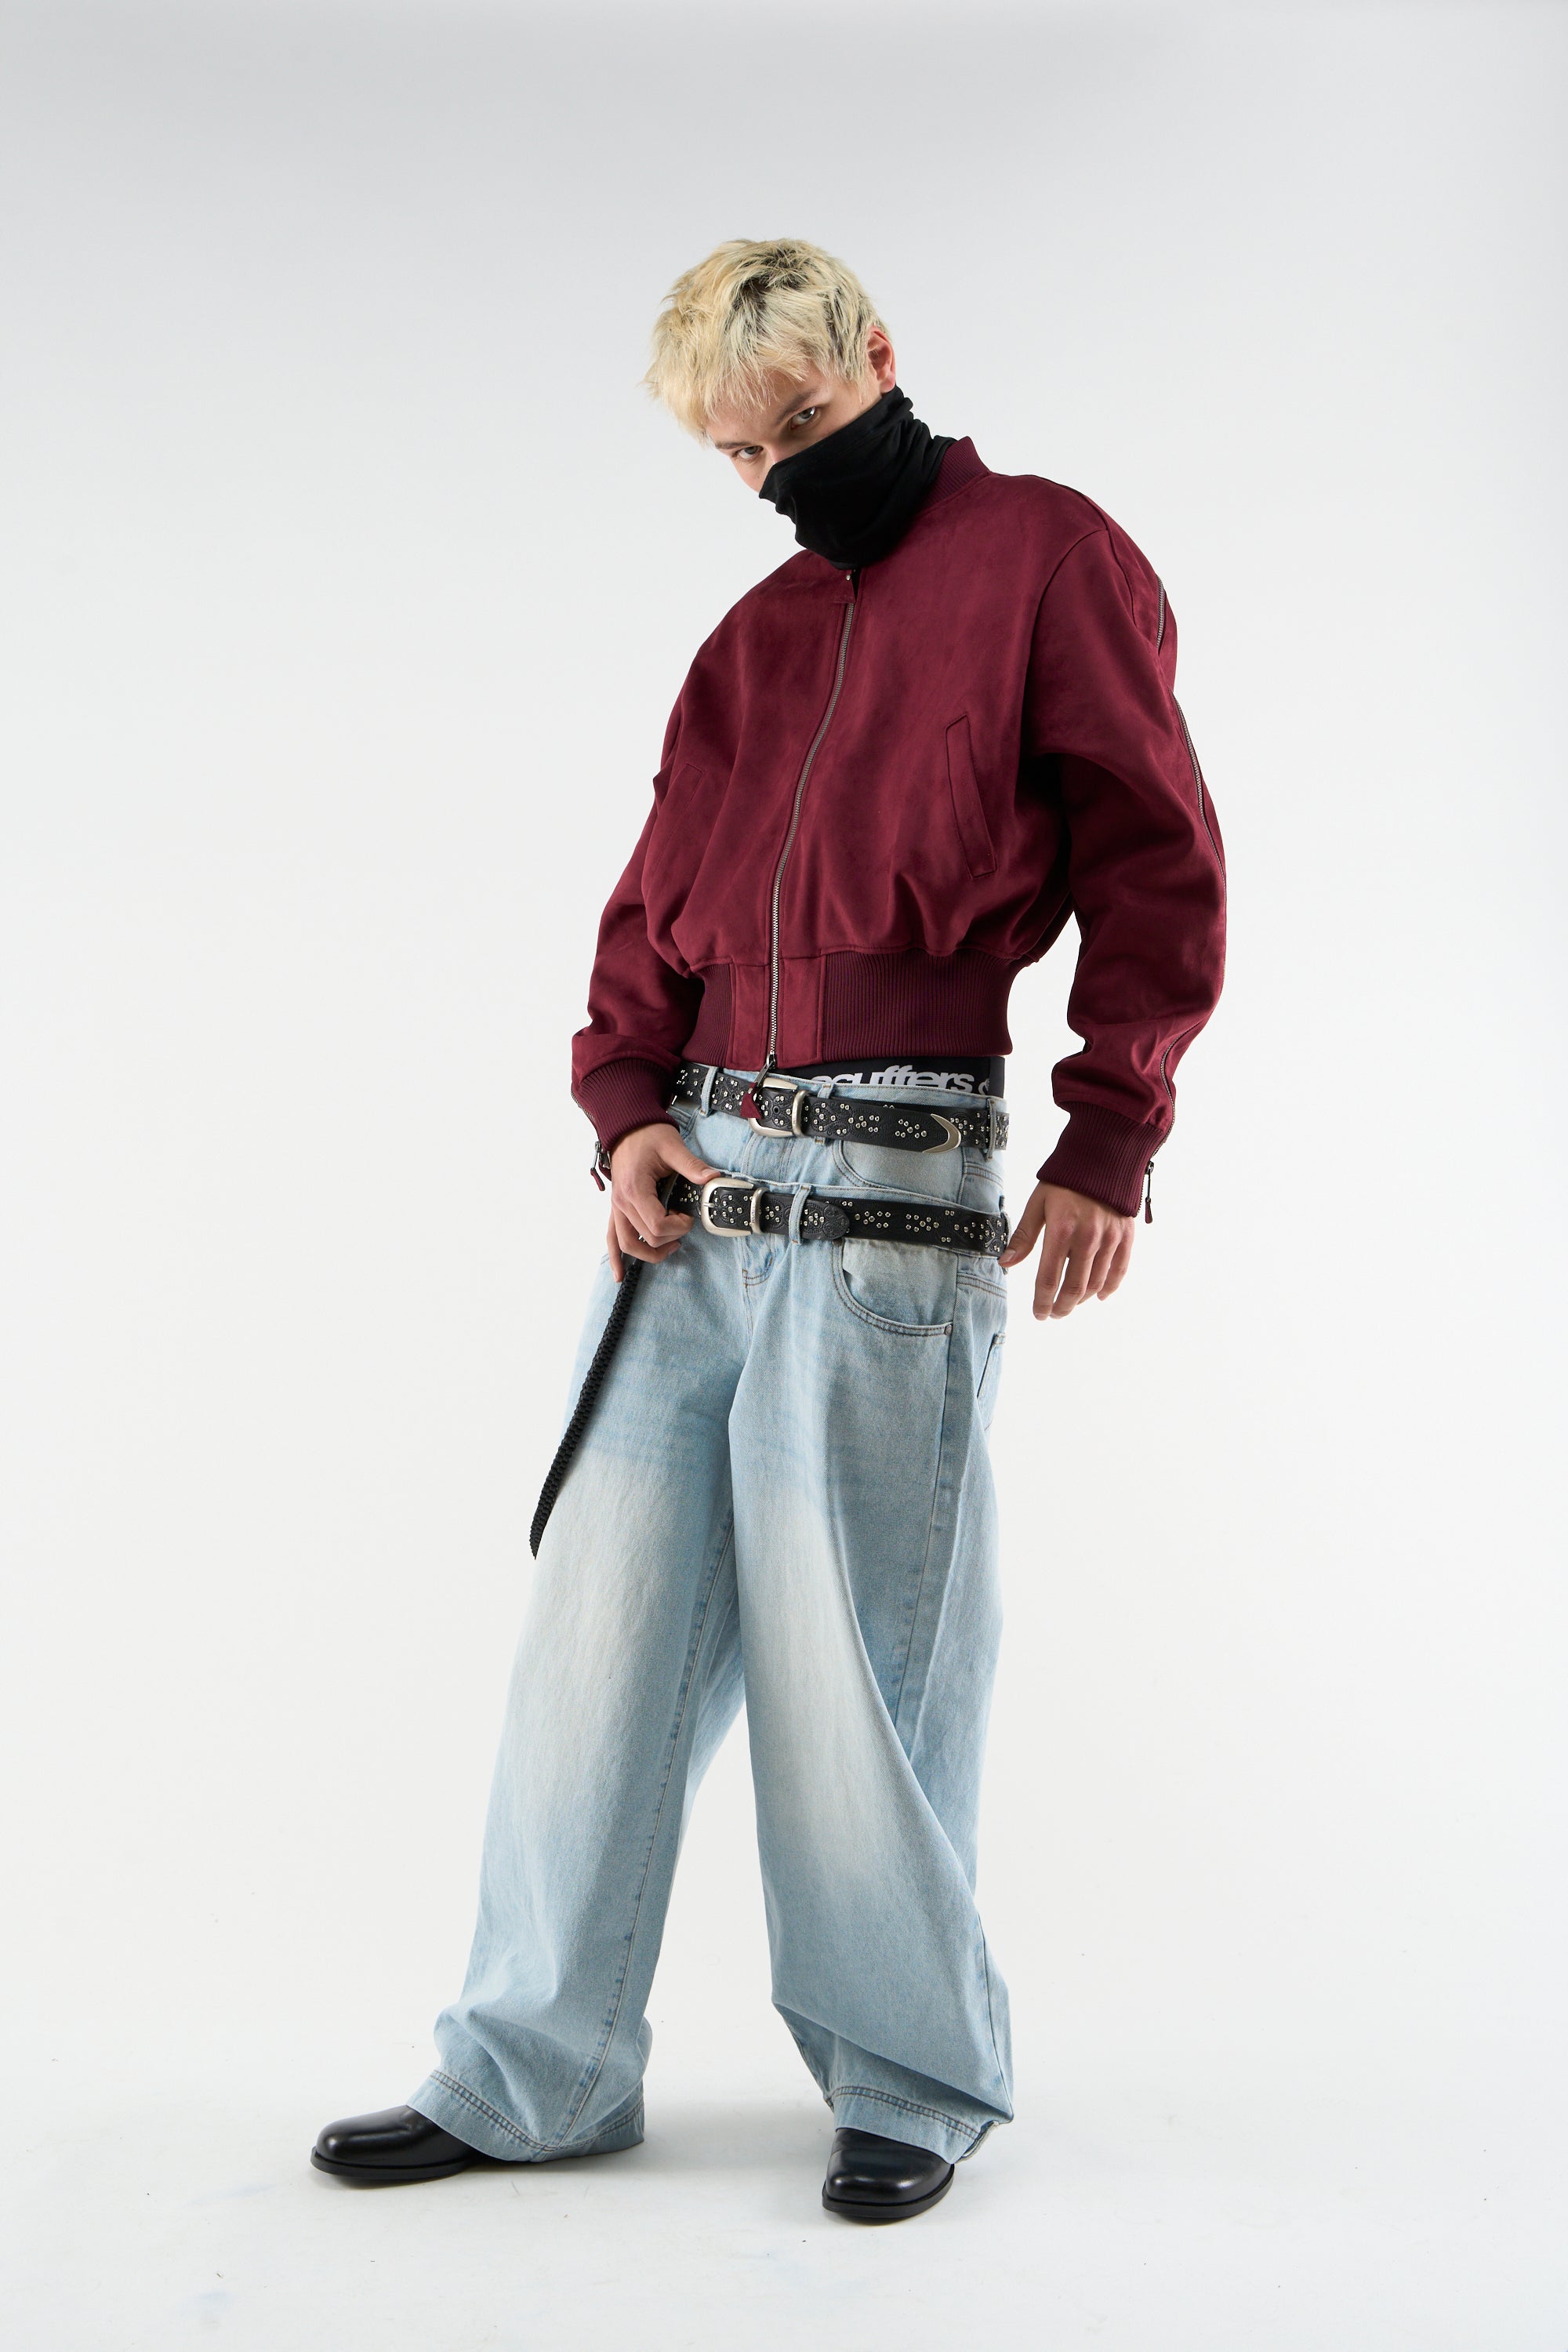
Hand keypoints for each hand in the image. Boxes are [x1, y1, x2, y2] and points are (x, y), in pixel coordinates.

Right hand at [606, 1122, 721, 1280]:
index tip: (689, 1216)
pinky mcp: (616, 1209)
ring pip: (627, 1244)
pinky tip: (619, 1275)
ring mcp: (616, 1208)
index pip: (657, 1225)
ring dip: (648, 1254)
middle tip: (684, 1224)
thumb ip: (692, 1165)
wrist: (627, 1126)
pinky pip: (611, 1238)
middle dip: (670, 1237)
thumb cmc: (648, 1135)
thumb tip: (713, 1178)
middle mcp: (621, 1203)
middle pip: (646, 1238)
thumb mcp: (672, 1147)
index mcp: (635, 1190)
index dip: (679, 1227)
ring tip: (669, 1250)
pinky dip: (615, 1258)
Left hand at [998, 1181, 1134, 1318]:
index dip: (1042, 1302)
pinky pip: (1119, 1270)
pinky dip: (1109, 1287)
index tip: (1038, 1313)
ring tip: (1071, 1303)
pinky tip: (1098, 1296)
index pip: (1048, 1279)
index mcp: (1061, 1230)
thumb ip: (1024, 1236)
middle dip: (1062, 1307)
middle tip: (1054, 1313)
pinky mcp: (1126, 1235)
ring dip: (1082, 1299)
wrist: (1103, 1156)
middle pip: (1074, 1288)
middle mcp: (1087, 1237)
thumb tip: (1006, 1263)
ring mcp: (1110, 1238)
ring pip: (1096, 1283)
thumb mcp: (1037, 1203)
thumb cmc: (1065, 1180)